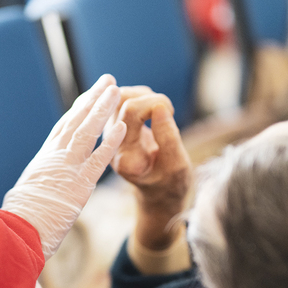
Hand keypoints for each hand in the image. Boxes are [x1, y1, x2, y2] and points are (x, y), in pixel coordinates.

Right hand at [2, 75, 126, 258]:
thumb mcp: (23, 197)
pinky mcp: (80, 185)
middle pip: (76, 121)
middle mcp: (54, 158)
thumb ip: (33, 188)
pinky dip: (111, 142)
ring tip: (116, 89)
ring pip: (87, 131)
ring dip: (102, 109)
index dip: (77, 111)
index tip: (88, 97)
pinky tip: (123, 127)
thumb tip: (28, 194)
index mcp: (42, 160)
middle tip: (108, 81)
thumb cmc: (17, 221)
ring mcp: (67, 168)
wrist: (16, 232)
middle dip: (93, 99)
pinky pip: (99, 159)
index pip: (62, 129)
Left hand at [111, 87, 191, 249]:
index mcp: (126, 159)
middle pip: (123, 102)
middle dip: (151, 99)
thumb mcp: (178, 165)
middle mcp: (111, 146)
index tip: (171, 114)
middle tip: (170, 112)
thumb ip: (168, 137)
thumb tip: (159, 106)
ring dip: (144, 95)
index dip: (153, 104)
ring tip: (162, 110)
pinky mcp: (114, 127)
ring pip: (119, 97)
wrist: (157, 192)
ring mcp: (110, 135)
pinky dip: (141, 96)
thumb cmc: (170, 182)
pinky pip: (122, 99)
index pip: (130, 114)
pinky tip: (154, 109)